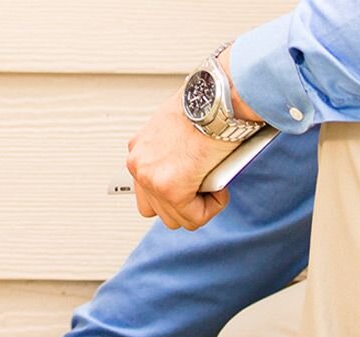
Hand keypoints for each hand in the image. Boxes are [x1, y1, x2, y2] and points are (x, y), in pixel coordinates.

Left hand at [125, 93, 239, 230]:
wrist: (220, 96)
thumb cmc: (209, 105)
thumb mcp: (180, 126)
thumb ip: (175, 152)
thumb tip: (189, 169)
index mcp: (139, 150)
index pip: (148, 189)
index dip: (178, 189)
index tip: (196, 178)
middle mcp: (138, 165)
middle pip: (158, 208)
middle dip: (187, 201)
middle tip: (208, 181)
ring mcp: (151, 179)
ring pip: (175, 218)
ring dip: (199, 206)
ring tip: (214, 181)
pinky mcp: (171, 190)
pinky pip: (194, 218)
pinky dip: (213, 206)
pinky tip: (221, 186)